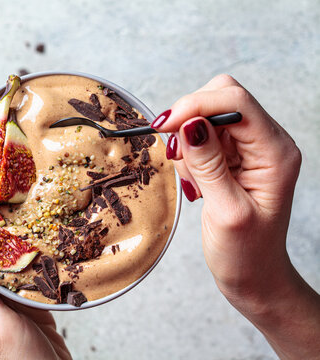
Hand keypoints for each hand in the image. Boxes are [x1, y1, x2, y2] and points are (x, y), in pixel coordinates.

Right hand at [152, 74, 319, 358]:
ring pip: (207, 116)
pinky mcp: (234, 158)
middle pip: (221, 98)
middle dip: (189, 119)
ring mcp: (250, 149)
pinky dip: (189, 154)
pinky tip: (196, 183)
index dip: (195, 105)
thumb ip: (208, 164)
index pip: (236, 102)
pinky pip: (202, 137)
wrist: (254, 275)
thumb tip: (189, 123)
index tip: (164, 126)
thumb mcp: (226, 211)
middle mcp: (266, 143)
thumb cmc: (246, 253)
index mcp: (276, 153)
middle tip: (177, 155)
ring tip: (194, 181)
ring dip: (187, 141)